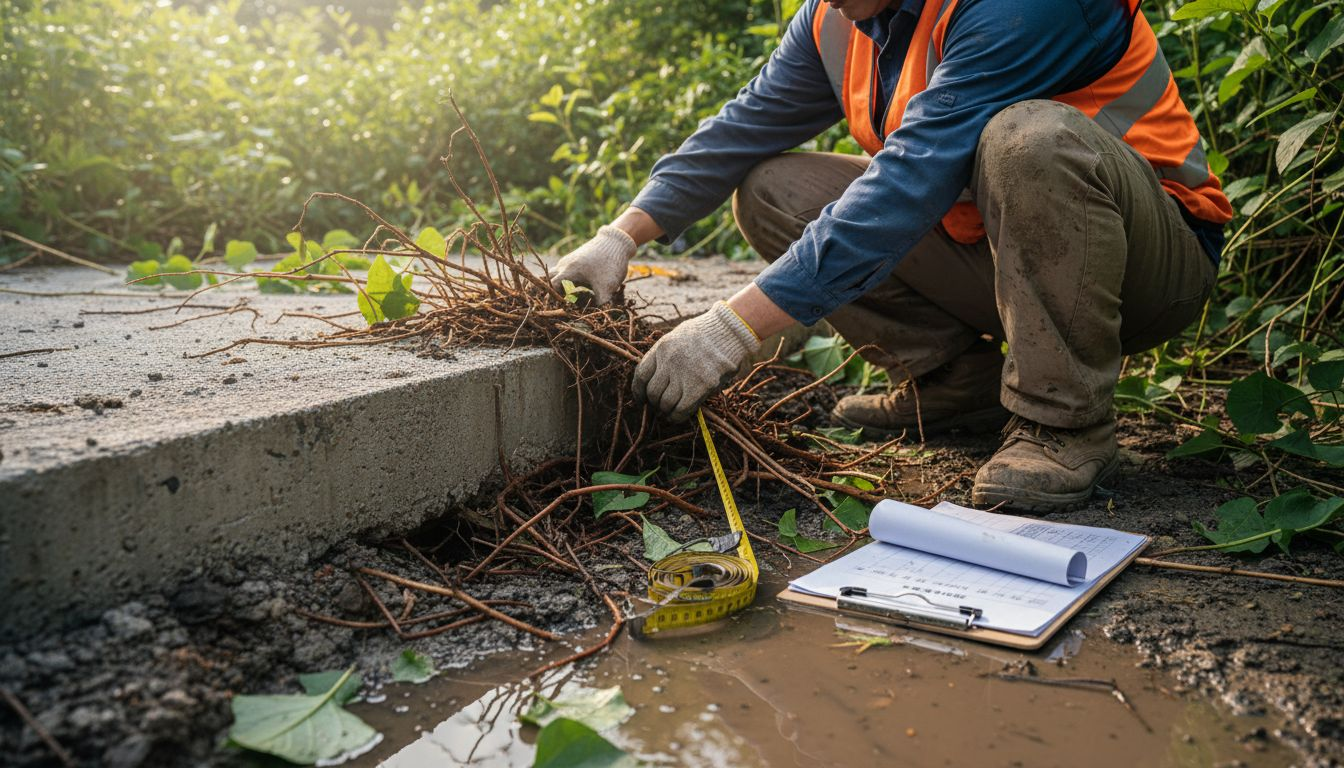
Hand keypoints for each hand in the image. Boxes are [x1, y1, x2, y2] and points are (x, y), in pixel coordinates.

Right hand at [549, 225, 636, 304]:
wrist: (617, 242)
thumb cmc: (610, 264)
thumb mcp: (607, 288)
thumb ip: (601, 305)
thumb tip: (597, 318)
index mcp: (568, 271)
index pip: (551, 288)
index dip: (553, 300)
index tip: (560, 309)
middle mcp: (564, 265)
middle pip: (549, 279)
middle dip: (553, 292)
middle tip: (561, 304)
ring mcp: (569, 260)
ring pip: (557, 275)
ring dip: (560, 287)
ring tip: (569, 299)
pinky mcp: (576, 259)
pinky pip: (565, 271)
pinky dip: (567, 281)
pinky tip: (579, 290)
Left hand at [632, 302, 760, 420]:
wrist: (730, 331)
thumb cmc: (707, 333)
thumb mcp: (679, 337)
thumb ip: (667, 357)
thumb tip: (659, 380)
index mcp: (662, 348)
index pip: (641, 375)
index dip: (638, 391)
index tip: (640, 398)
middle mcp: (669, 362)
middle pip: (652, 392)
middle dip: (654, 403)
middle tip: (659, 406)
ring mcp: (684, 374)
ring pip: (665, 403)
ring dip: (665, 410)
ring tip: (669, 411)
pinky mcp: (700, 386)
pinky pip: (681, 409)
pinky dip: (677, 416)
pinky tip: (677, 416)